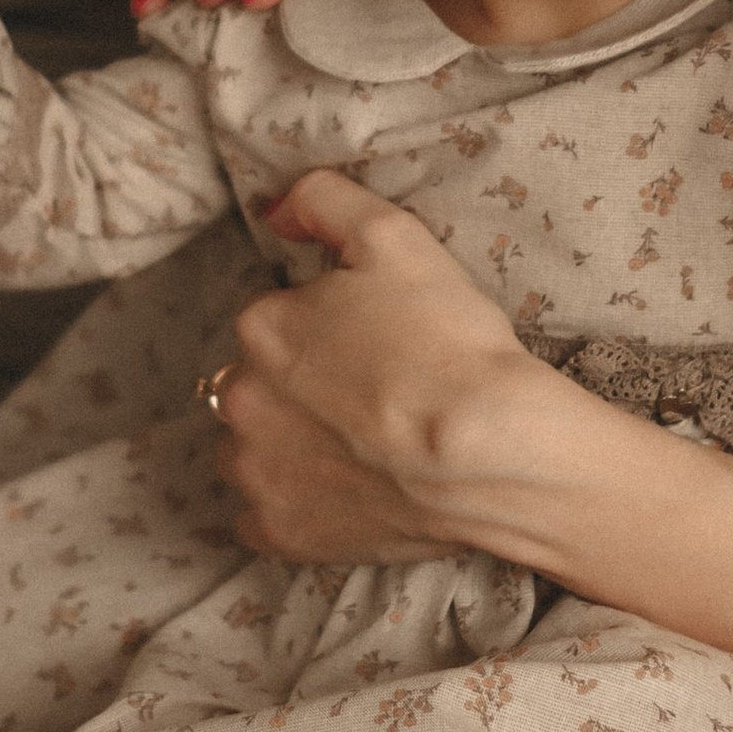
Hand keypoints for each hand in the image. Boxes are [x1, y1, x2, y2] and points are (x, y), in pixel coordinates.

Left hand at [210, 165, 537, 562]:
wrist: (491, 449)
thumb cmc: (449, 342)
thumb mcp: (394, 235)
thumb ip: (322, 200)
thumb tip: (275, 209)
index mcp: (261, 329)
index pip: (275, 321)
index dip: (326, 330)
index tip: (373, 346)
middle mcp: (241, 401)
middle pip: (257, 384)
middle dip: (300, 388)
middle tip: (370, 397)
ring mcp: (257, 472)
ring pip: (251, 448)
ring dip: (285, 444)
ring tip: (356, 446)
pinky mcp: (280, 531)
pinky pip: (264, 516)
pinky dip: (295, 505)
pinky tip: (343, 492)